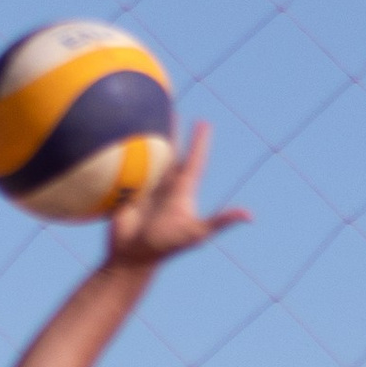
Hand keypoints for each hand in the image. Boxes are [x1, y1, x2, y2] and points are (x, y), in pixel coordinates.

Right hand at [107, 122, 248, 268]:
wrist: (133, 258)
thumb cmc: (166, 247)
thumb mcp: (196, 233)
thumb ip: (220, 222)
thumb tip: (250, 216)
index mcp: (182, 190)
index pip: (193, 160)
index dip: (199, 142)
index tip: (204, 122)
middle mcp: (165, 186)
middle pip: (170, 152)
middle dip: (171, 132)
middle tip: (172, 109)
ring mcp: (145, 189)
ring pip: (148, 158)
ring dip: (146, 139)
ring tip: (144, 117)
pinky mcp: (127, 193)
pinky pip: (125, 169)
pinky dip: (121, 156)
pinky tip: (115, 138)